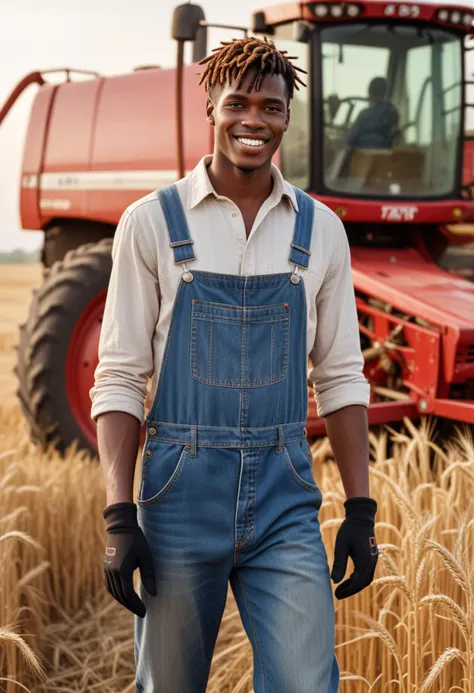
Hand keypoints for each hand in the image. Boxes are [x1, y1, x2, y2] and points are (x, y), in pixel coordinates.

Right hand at [103, 502, 156, 616]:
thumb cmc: (136, 539)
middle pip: (120, 596)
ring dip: (123, 601)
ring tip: (133, 606)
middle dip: (131, 606)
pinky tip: (123, 595)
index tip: (144, 612)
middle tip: (141, 612)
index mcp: (122, 570)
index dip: (136, 605)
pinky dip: (116, 593)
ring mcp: (107, 570)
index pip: (129, 594)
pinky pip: (109, 585)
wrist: (121, 526)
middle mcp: (112, 572)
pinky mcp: (106, 567)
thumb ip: (149, 576)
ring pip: (114, 592)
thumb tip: (154, 594)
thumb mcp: (146, 556)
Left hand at [330, 496, 377, 599]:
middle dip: (351, 590)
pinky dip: (358, 577)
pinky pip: (367, 572)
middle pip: (363, 583)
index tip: (336, 594)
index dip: (347, 590)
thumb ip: (339, 564)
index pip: (358, 582)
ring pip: (366, 578)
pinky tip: (349, 578)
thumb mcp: (341, 546)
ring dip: (355, 584)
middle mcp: (372, 561)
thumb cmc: (349, 530)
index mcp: (365, 560)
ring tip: (341, 587)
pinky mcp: (372, 556)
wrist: (361, 517)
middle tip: (338, 594)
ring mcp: (373, 559)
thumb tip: (334, 581)